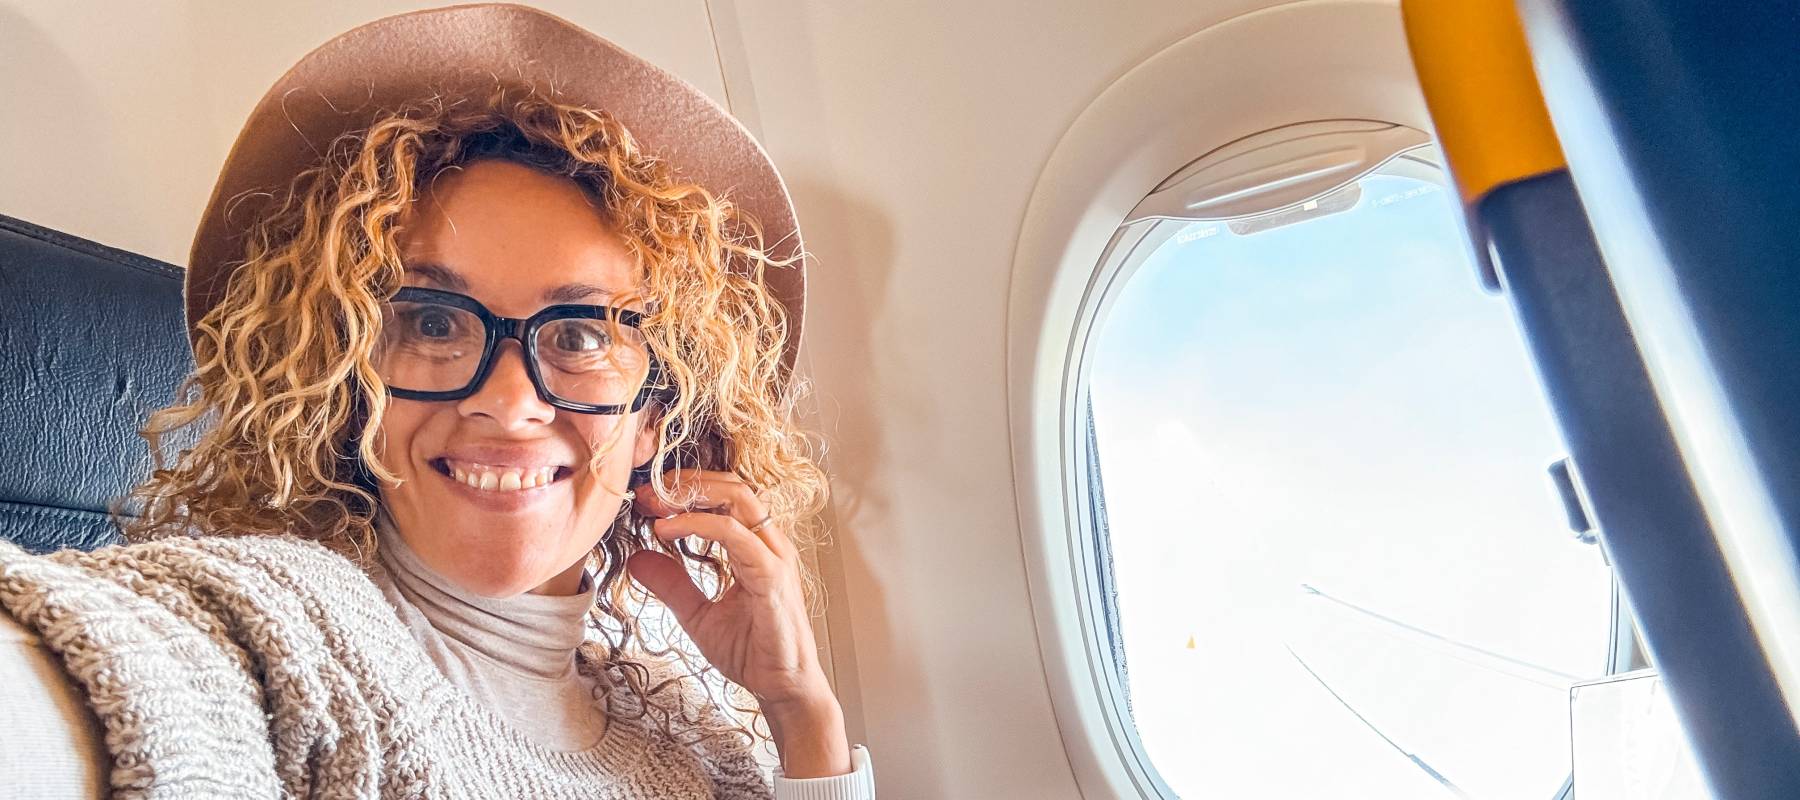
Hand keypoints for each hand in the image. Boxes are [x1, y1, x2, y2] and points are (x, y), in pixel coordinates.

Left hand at [628, 469, 851, 776]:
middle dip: (688, 483)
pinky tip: (667, 530)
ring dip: (694, 494)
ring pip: (739, 499)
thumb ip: (672, 584)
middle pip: (734, 487)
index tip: (649, 500)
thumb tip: (638, 559)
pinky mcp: (772, 576)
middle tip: (649, 493)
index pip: (726, 499)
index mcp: (756, 548)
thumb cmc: (752, 651)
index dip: (687, 491)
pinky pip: (736, 535)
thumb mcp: (697, 614)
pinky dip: (698, 525)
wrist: (781, 686)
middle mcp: (769, 544)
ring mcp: (774, 557)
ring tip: (657, 503)